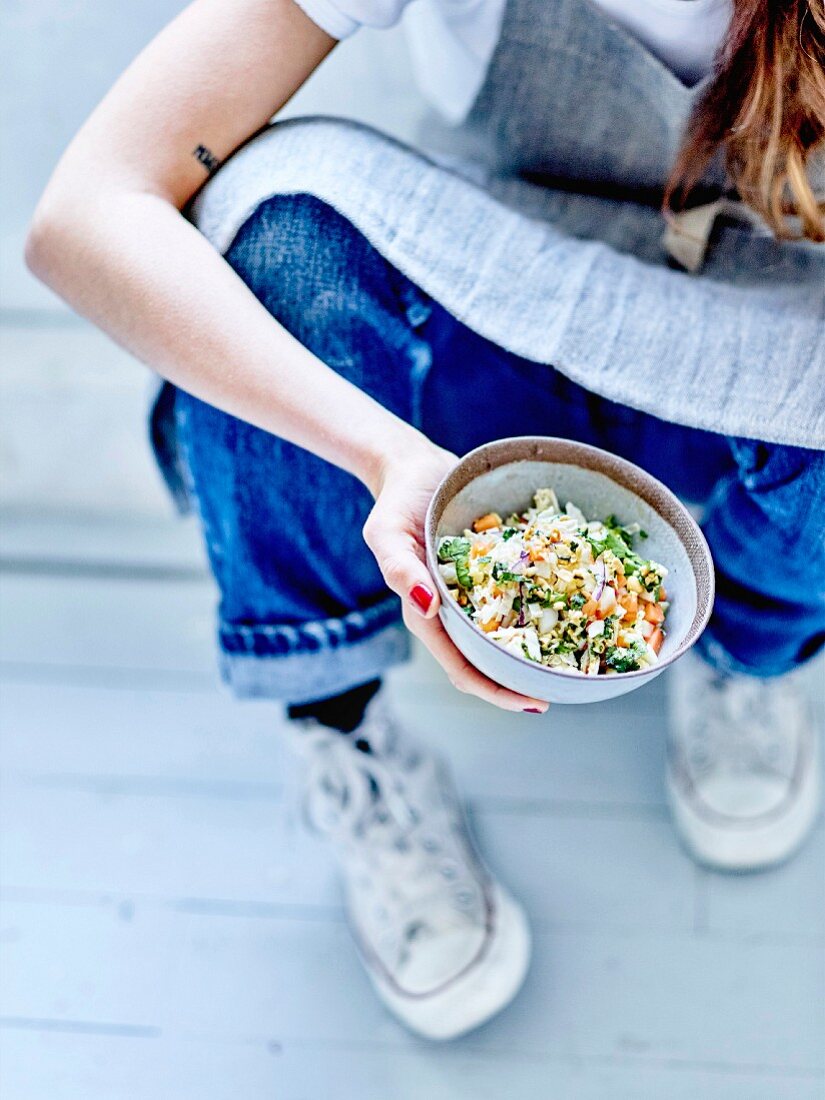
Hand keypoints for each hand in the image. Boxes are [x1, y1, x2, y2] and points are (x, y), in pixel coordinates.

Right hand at [362, 435, 548, 713]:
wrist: (413, 468)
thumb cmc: (396, 501)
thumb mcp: (386, 532)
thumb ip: (400, 570)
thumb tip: (427, 608)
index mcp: (427, 615)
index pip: (462, 668)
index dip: (496, 690)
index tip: (532, 701)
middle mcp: (454, 611)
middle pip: (490, 660)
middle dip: (524, 679)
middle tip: (567, 685)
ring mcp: (474, 591)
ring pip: (508, 631)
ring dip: (538, 646)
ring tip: (578, 655)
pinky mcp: (491, 569)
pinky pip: (519, 593)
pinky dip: (543, 603)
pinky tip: (575, 602)